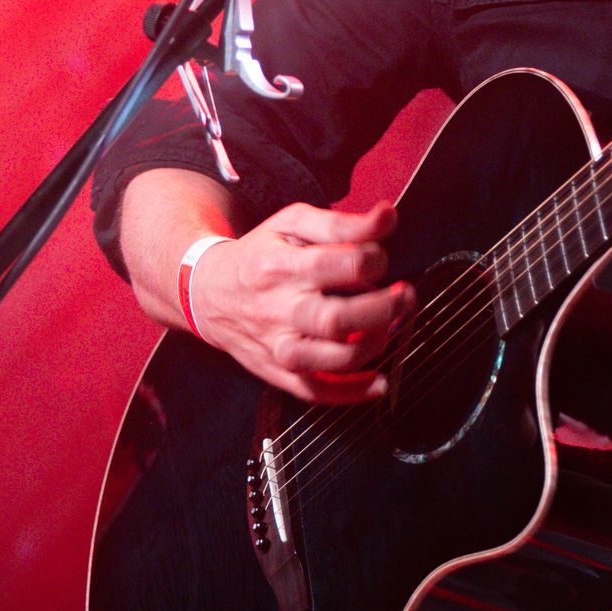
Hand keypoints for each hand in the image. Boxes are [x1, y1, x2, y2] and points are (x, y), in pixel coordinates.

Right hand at [193, 202, 412, 404]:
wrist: (207, 293)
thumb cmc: (259, 255)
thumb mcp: (292, 225)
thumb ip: (343, 223)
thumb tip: (388, 217)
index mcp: (282, 266)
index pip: (341, 264)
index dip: (375, 258)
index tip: (380, 257)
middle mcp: (279, 310)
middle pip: (339, 319)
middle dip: (385, 308)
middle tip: (404, 295)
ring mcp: (278, 346)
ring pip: (333, 359)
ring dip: (375, 345)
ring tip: (388, 326)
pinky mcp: (278, 372)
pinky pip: (317, 392)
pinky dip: (353, 393)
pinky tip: (378, 381)